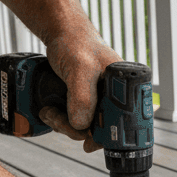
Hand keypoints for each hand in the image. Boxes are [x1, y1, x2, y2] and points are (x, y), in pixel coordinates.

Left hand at [41, 29, 120, 152]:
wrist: (61, 33)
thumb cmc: (75, 43)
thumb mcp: (80, 68)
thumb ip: (83, 97)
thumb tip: (82, 125)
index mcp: (126, 89)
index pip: (124, 123)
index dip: (107, 137)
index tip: (88, 143)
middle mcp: (115, 97)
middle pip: (103, 129)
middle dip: (78, 131)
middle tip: (58, 121)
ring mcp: (100, 100)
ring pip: (87, 128)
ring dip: (65, 126)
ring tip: (50, 113)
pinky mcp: (86, 101)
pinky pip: (78, 121)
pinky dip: (63, 121)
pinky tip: (52, 113)